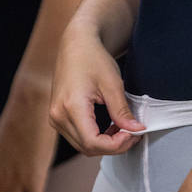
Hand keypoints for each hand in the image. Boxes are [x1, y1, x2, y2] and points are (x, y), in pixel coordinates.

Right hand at [49, 22, 144, 155]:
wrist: (76, 44)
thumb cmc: (93, 58)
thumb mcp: (112, 84)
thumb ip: (122, 111)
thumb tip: (136, 131)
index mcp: (71, 106)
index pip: (93, 142)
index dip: (116, 145)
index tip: (133, 134)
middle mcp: (58, 115)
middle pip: (87, 147)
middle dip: (113, 146)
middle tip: (133, 133)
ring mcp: (55, 117)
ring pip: (82, 145)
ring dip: (104, 144)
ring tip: (123, 130)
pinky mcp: (57, 116)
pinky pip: (77, 137)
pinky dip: (95, 138)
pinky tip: (110, 127)